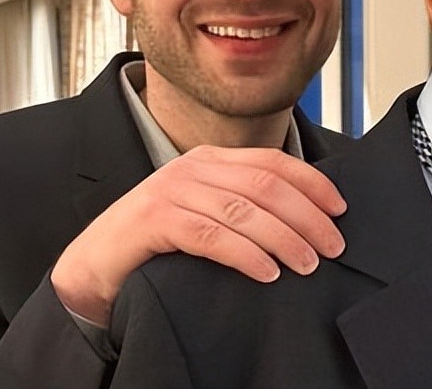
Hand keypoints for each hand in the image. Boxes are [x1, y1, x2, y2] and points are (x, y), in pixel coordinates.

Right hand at [52, 145, 346, 323]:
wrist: (91, 267)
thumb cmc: (155, 245)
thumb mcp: (204, 215)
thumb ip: (242, 208)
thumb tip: (305, 223)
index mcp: (209, 160)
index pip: (274, 163)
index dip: (313, 184)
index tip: (340, 211)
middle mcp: (192, 168)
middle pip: (266, 185)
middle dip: (307, 216)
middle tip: (332, 247)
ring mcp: (170, 191)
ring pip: (243, 210)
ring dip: (284, 238)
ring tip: (307, 264)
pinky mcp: (153, 220)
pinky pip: (211, 235)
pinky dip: (245, 254)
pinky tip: (267, 271)